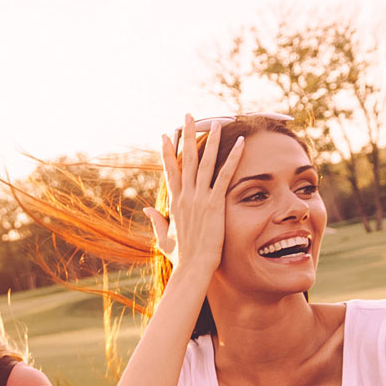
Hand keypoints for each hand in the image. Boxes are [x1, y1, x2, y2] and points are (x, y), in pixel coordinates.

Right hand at [147, 112, 245, 278]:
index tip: (166, 136)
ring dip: (211, 140)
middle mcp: (185, 197)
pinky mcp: (214, 203)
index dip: (168, 152)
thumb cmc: (180, 258)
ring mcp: (199, 199)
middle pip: (185, 159)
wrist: (191, 269)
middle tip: (188, 116)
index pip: (170, 171)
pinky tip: (240, 142)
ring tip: (216, 121)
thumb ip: (156, 221)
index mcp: (174, 204)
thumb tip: (146, 209)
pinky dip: (233, 157)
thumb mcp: (164, 239)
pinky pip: (225, 174)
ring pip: (205, 162)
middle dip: (187, 136)